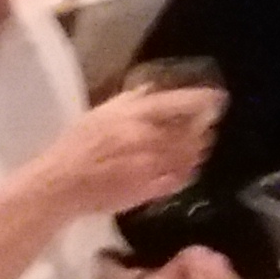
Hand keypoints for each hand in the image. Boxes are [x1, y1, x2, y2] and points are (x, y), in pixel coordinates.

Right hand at [38, 88, 220, 216]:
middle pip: (191, 132)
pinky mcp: (150, 189)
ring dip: (199, 148)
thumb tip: (153, 89)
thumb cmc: (76, 145)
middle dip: (204, 126)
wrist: (62, 184)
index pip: (179, 104)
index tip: (217, 97)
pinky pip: (180, 179)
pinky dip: (188, 171)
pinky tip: (187, 166)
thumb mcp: (100, 113)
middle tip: (209, 123)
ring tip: (201, 143)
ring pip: (189, 156)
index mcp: (134, 117)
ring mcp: (152, 167)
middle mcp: (148, 140)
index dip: (202, 100)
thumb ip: (129, 101)